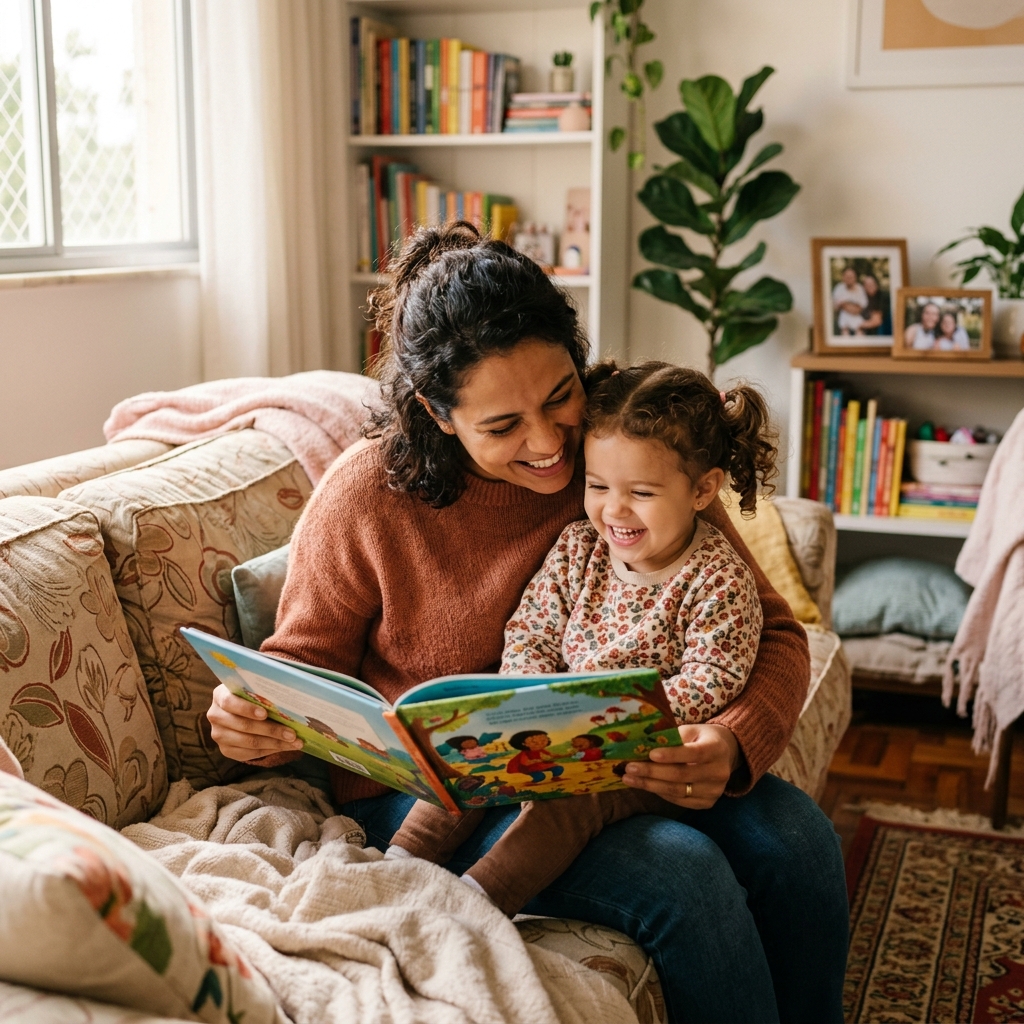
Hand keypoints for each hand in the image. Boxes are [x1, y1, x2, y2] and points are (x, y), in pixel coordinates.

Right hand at [206, 684, 303, 761]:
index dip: (247, 709)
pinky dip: (270, 750)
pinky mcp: (226, 750)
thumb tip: (289, 699)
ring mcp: (219, 735)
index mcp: (220, 695)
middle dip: (271, 730)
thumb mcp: (253, 689)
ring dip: (275, 743)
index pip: (230, 702)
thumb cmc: (252, 696)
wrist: (240, 709)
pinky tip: (285, 747)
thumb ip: (263, 692)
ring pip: (249, 742)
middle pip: (243, 726)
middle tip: (292, 733)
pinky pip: (250, 753)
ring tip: (294, 742)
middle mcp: (216, 715)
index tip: (265, 713)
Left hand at [622, 724, 740, 809]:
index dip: (671, 755)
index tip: (650, 754)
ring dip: (650, 785)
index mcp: (716, 749)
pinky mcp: (708, 803)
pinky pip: (680, 801)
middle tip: (629, 768)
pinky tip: (646, 785)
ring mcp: (715, 791)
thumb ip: (672, 736)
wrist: (725, 754)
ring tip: (629, 779)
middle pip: (681, 775)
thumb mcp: (691, 730)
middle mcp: (719, 772)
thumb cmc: (701, 738)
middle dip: (652, 772)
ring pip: (678, 791)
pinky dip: (661, 793)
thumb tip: (642, 743)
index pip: (693, 753)